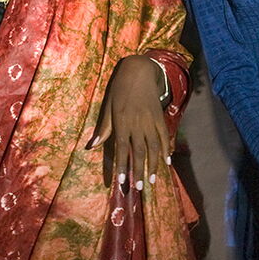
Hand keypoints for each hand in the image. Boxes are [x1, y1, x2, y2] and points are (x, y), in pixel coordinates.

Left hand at [88, 55, 169, 191]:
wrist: (138, 71)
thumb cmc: (119, 90)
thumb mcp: (108, 107)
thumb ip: (103, 128)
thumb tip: (92, 146)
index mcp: (122, 122)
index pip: (122, 149)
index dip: (122, 167)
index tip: (122, 182)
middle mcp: (137, 124)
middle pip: (139, 152)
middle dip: (139, 171)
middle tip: (140, 188)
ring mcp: (151, 121)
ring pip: (154, 147)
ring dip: (154, 165)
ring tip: (152, 180)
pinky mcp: (160, 117)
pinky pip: (164, 136)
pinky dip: (166, 150)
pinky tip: (166, 161)